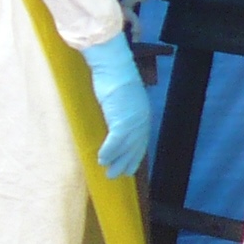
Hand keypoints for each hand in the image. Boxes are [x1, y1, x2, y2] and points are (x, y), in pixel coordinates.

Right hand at [84, 32, 149, 179]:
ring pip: (126, 148)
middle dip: (127, 163)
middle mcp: (141, 120)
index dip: (134, 154)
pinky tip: (101, 159)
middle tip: (117, 175)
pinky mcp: (121, 120)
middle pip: (135, 147)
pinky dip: (109, 152)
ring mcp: (132, 121)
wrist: (114, 68)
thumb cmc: (114, 77)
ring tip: (109, 173)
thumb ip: (121, 107)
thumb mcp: (121, 96)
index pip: (140, 139)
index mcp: (142, 113)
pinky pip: (115, 142)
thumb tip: (115, 112)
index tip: (129, 165)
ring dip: (117, 162)